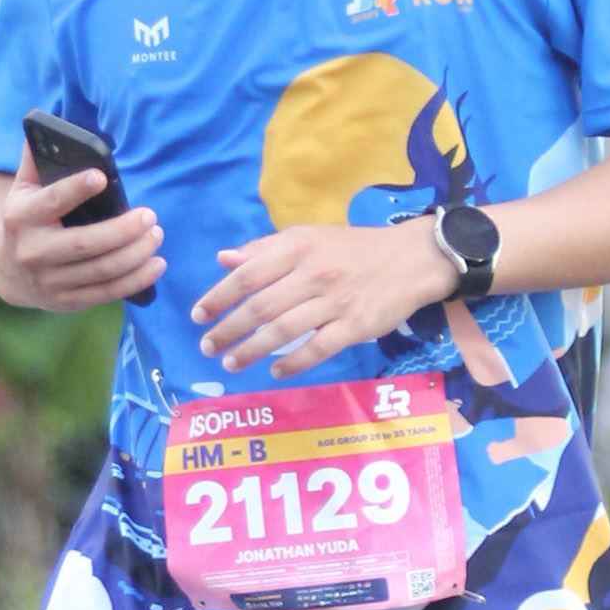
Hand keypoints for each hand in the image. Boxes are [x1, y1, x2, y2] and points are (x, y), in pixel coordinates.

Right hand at [0, 152, 163, 310]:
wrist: (5, 268)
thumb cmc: (26, 216)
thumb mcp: (22, 188)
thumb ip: (35, 159)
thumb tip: (42, 125)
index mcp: (22, 217)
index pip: (51, 201)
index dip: (75, 189)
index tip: (100, 176)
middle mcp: (33, 251)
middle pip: (84, 244)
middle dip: (121, 231)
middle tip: (150, 215)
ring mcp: (49, 281)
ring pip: (100, 270)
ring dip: (135, 255)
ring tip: (157, 235)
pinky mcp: (66, 301)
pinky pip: (106, 292)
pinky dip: (135, 280)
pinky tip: (156, 265)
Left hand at [194, 217, 457, 374]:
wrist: (412, 258)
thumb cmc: (354, 248)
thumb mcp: (309, 237)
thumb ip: (265, 249)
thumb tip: (223, 259)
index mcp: (298, 248)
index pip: (247, 275)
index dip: (218, 297)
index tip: (198, 316)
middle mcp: (313, 273)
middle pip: (260, 306)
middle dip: (228, 330)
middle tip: (207, 347)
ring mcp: (334, 301)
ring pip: (283, 330)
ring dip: (252, 350)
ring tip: (231, 363)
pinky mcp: (355, 326)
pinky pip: (317, 348)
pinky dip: (293, 363)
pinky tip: (275, 372)